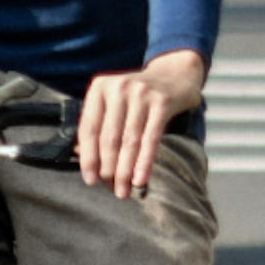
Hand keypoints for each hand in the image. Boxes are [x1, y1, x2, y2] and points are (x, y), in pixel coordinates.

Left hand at [77, 49, 205, 197]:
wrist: (176, 74)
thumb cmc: (139, 96)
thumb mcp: (115, 102)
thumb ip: (100, 125)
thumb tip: (88, 162)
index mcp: (100, 87)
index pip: (89, 129)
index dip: (88, 158)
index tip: (91, 180)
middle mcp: (119, 88)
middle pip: (109, 138)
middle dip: (109, 169)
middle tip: (111, 190)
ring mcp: (141, 93)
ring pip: (129, 141)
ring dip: (125, 171)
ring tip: (124, 191)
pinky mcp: (162, 102)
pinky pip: (151, 138)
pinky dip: (144, 162)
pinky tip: (140, 179)